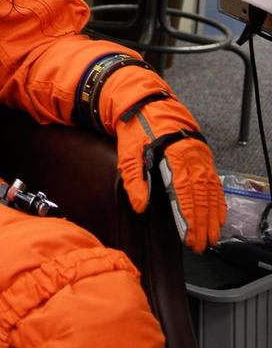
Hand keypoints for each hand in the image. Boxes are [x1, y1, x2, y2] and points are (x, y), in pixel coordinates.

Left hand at [115, 96, 225, 252]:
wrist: (147, 102)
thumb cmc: (136, 127)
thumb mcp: (128, 152)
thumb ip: (134, 180)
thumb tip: (141, 207)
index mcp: (174, 157)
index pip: (185, 196)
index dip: (189, 220)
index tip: (190, 238)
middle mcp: (192, 158)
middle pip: (201, 197)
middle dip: (202, 224)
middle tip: (201, 245)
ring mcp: (200, 156)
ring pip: (210, 191)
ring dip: (212, 216)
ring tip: (212, 236)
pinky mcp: (202, 155)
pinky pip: (214, 181)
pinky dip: (218, 200)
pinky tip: (219, 214)